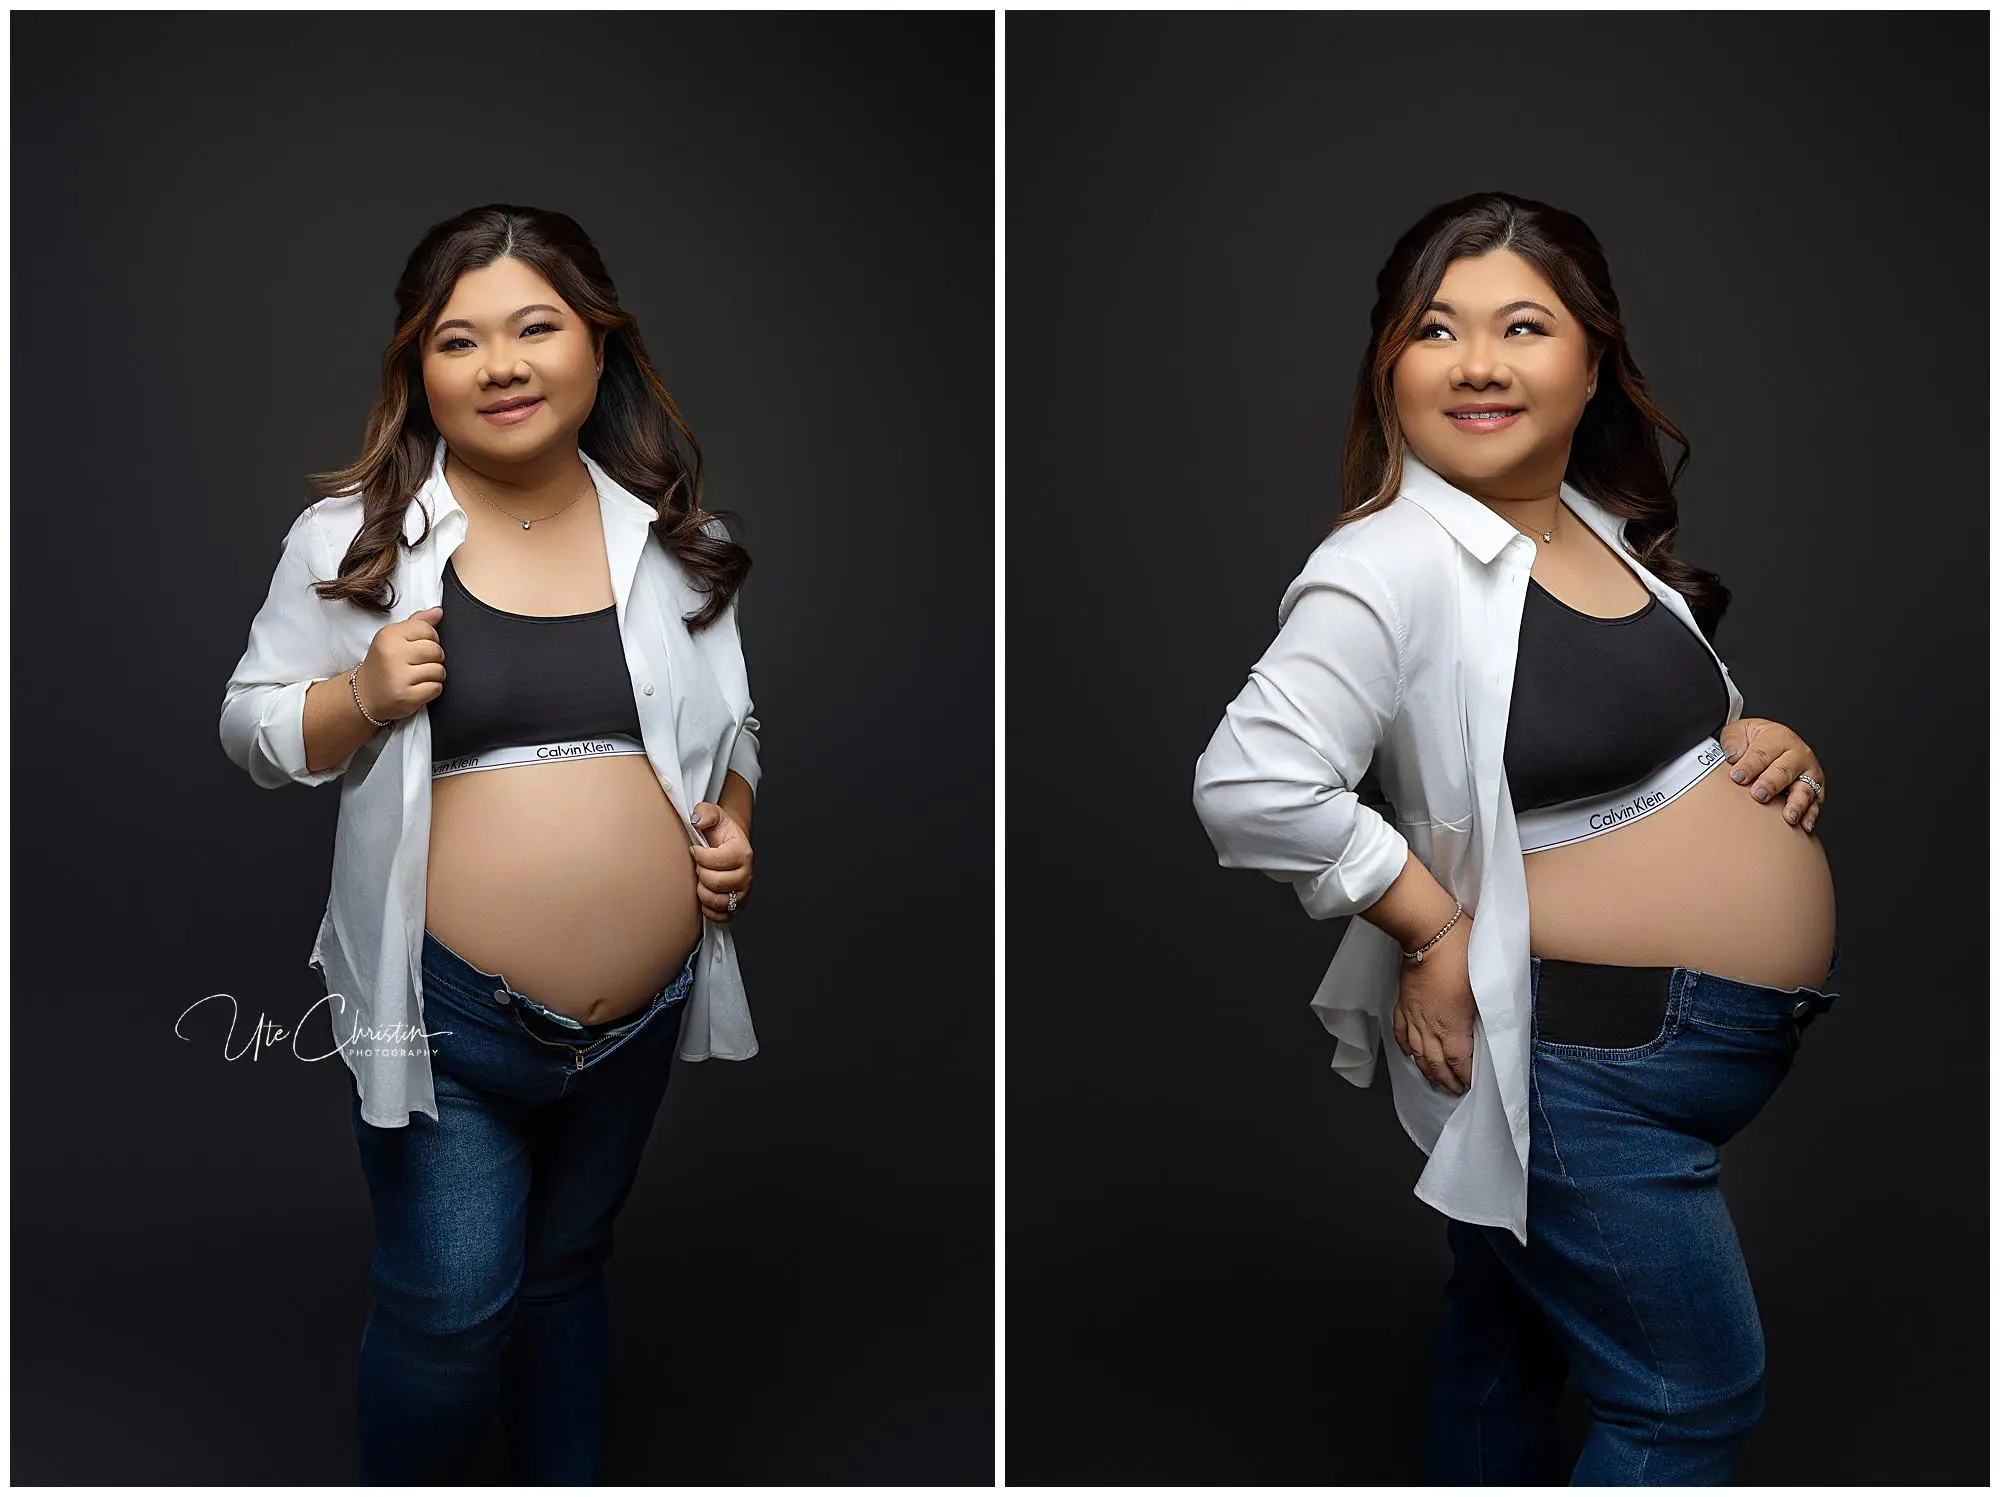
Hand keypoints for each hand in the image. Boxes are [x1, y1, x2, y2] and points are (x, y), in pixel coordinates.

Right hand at [355, 605, 444, 723]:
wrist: (364, 694)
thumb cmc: (382, 664)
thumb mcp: (393, 638)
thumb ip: (416, 623)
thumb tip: (438, 611)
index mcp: (389, 635)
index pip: (427, 629)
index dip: (431, 639)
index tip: (421, 646)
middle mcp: (392, 654)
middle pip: (435, 650)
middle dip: (435, 658)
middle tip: (422, 663)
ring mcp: (399, 677)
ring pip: (439, 670)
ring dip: (435, 675)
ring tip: (419, 676)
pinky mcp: (406, 696)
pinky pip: (436, 688)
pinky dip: (432, 689)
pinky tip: (418, 687)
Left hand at [688, 803, 753, 921]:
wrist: (729, 846)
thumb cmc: (720, 833)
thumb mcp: (713, 815)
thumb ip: (705, 812)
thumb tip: (698, 820)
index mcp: (742, 852)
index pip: (717, 860)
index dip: (700, 856)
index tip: (695, 850)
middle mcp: (746, 874)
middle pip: (716, 882)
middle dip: (701, 873)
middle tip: (700, 866)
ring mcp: (743, 892)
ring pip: (718, 902)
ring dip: (702, 892)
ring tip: (701, 880)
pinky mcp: (738, 907)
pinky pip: (720, 916)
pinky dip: (708, 908)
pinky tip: (705, 894)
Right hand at [1391, 914, 1476, 1094]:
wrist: (1430, 932)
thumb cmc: (1461, 953)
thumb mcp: (1485, 983)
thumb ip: (1487, 1009)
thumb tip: (1493, 1023)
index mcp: (1453, 1026)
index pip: (1459, 1061)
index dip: (1464, 1076)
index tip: (1470, 1084)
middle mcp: (1430, 1027)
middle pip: (1436, 1063)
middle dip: (1445, 1080)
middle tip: (1454, 1090)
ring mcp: (1414, 1016)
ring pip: (1417, 1053)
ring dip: (1426, 1070)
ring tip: (1434, 1080)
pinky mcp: (1403, 1004)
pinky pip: (1400, 1032)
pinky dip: (1405, 1047)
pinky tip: (1409, 1053)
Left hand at [1719, 717, 1826, 834]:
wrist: (1771, 741)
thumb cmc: (1754, 739)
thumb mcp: (1740, 731)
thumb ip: (1734, 741)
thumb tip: (1733, 755)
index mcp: (1778, 737)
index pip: (1762, 753)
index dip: (1749, 765)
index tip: (1737, 777)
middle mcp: (1798, 754)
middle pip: (1784, 770)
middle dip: (1771, 784)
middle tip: (1759, 795)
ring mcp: (1809, 773)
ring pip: (1804, 789)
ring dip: (1796, 804)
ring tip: (1788, 817)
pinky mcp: (1816, 789)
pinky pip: (1815, 803)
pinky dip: (1811, 815)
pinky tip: (1804, 826)